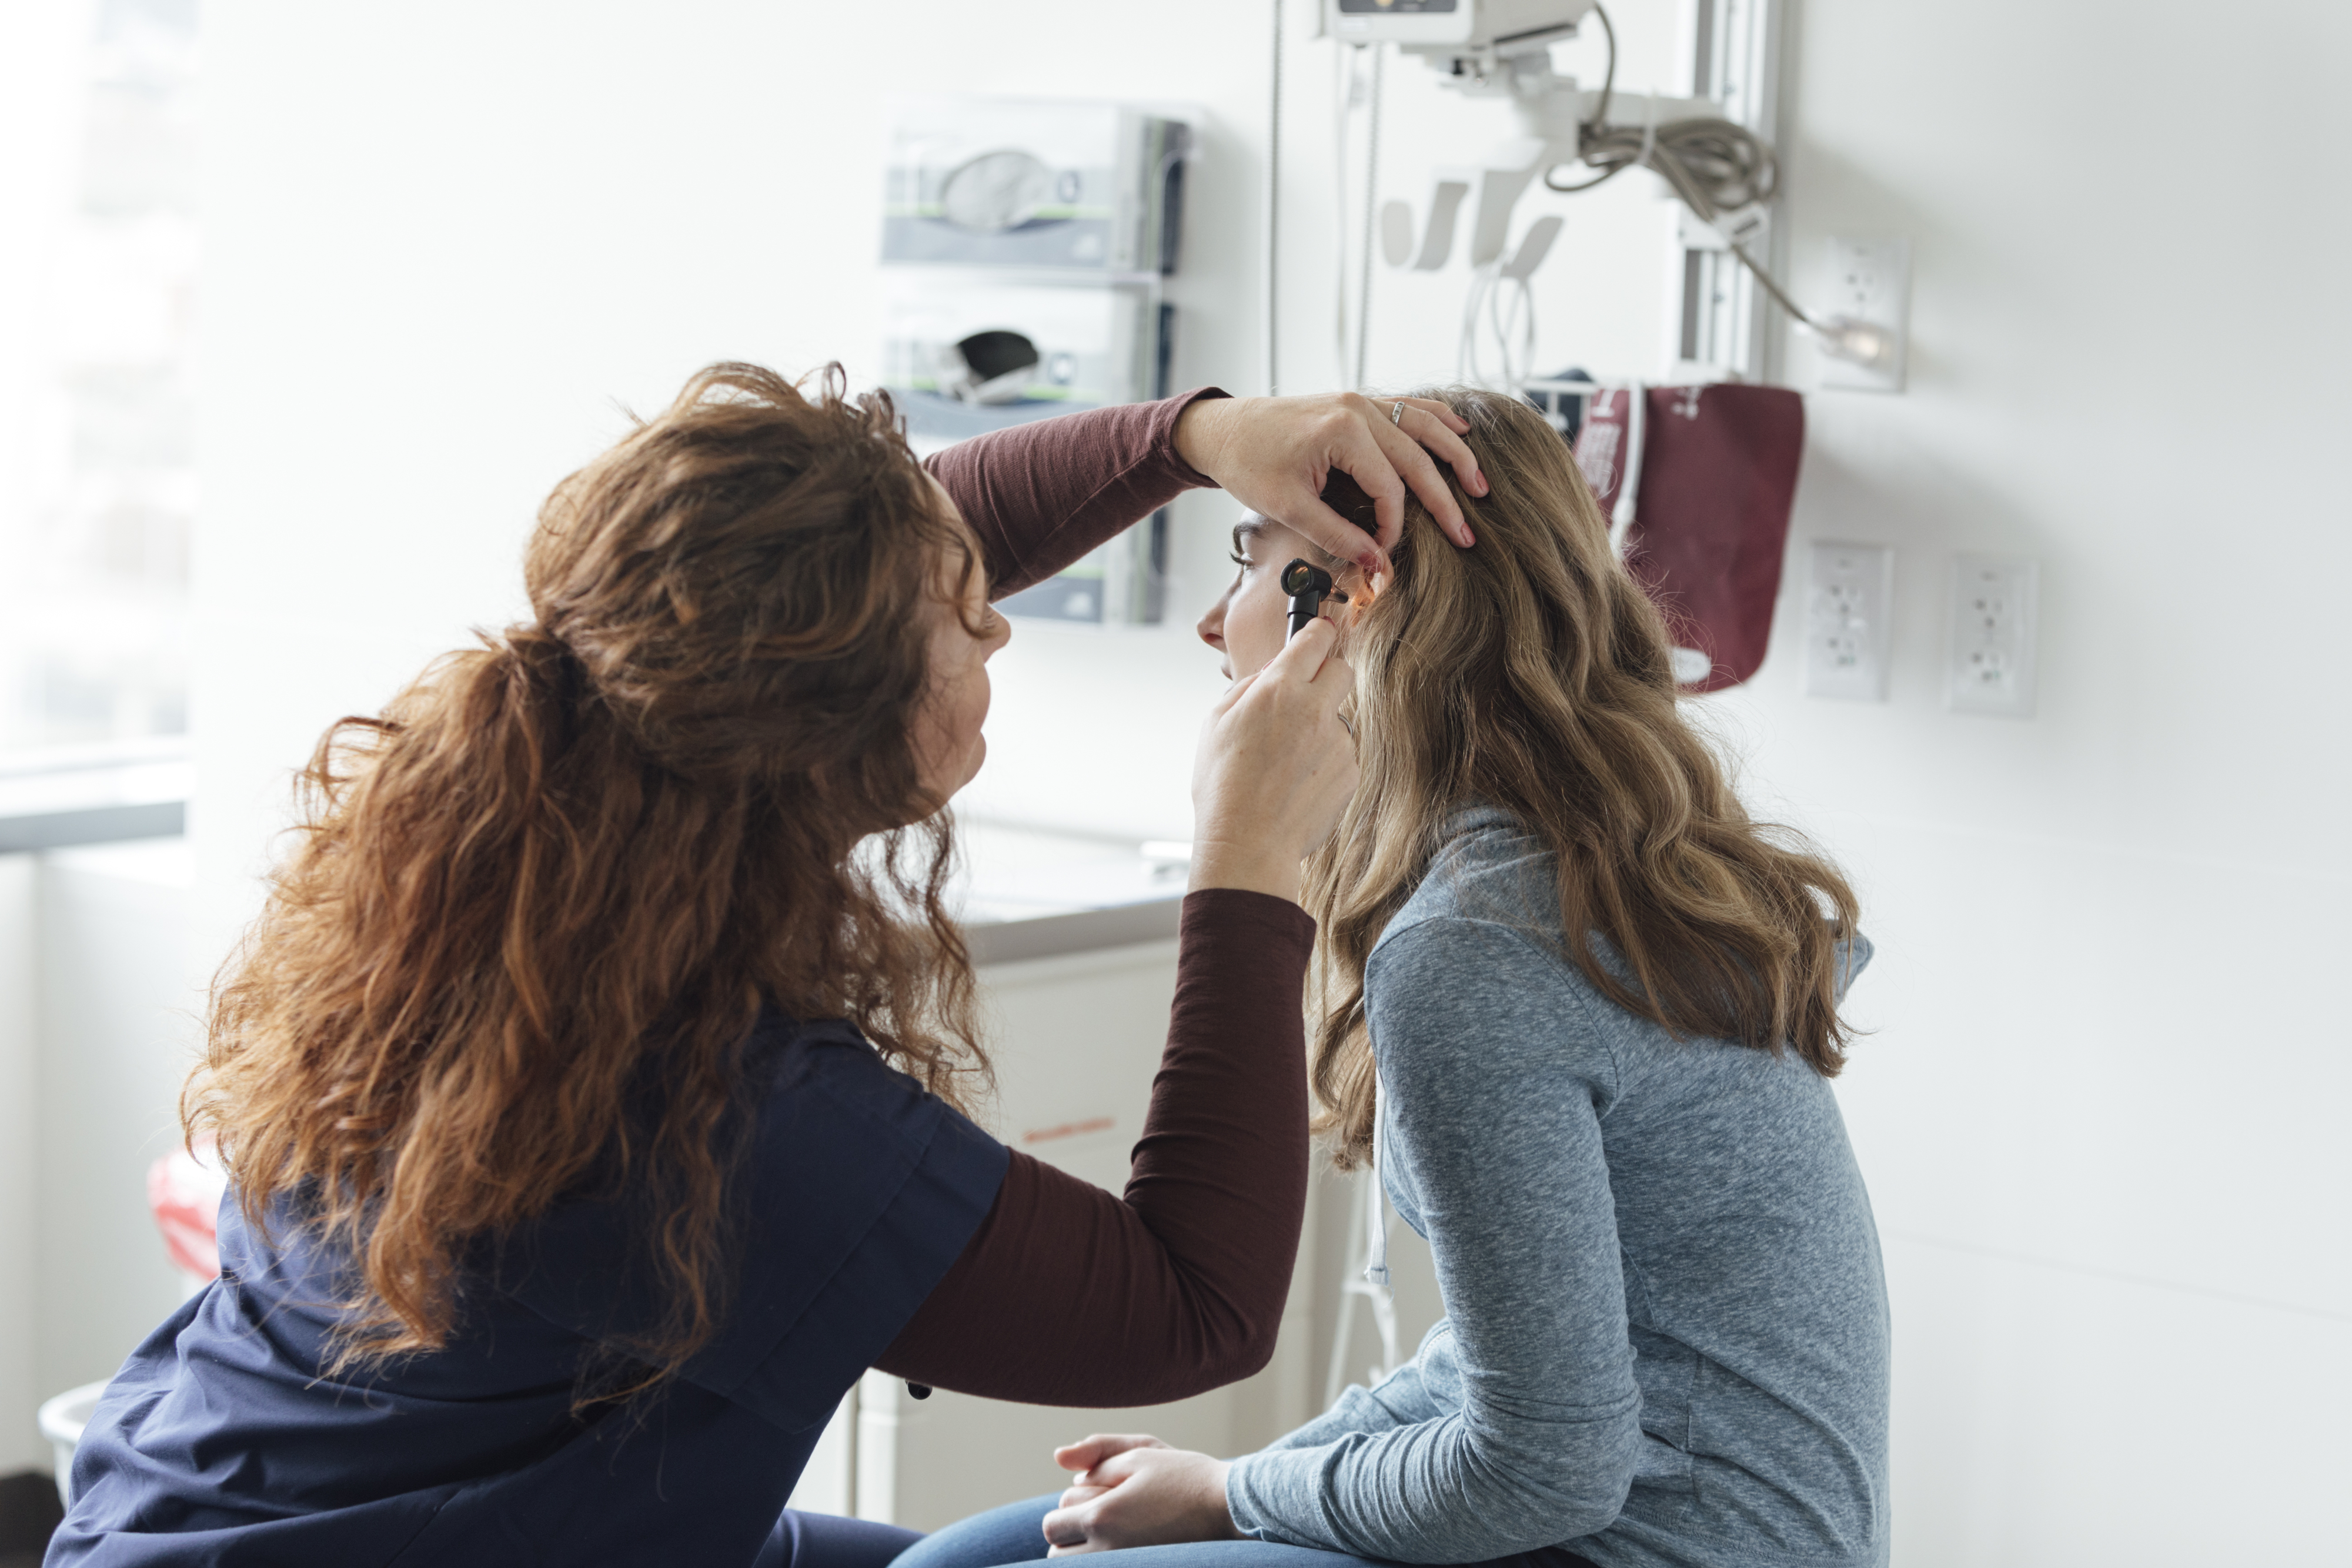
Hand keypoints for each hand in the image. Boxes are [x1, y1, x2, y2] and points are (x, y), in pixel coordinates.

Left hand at [1042, 1434, 1238, 1555]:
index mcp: (1101, 1516)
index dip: (1065, 1511)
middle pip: (1058, 1554)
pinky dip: (1104, 1560)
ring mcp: (1124, 1567)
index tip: (1090, 1500)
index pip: (1052, 1524)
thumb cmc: (1185, 1477)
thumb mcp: (1140, 1453)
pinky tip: (1124, 1548)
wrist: (1230, 1509)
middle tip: (1100, 1519)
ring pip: (1078, 1567)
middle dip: (1070, 1536)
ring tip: (1113, 1535)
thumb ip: (1095, 1455)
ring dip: (1083, 1554)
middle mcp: (1107, 1550)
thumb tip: (1059, 1458)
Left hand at [1174, 392, 1485, 574]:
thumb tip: (1377, 563)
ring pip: (1422, 425)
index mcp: (1342, 431)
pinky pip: (1406, 407)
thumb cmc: (1247, 465)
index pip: (1389, 486)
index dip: (1394, 526)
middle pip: (1416, 457)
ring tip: (1479, 483)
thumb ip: (1337, 535)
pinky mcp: (1356, 402)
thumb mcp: (1288, 507)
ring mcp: (1359, 401)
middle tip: (1467, 534)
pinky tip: (1461, 430)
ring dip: (1455, 453)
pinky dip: (1435, 418)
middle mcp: (1357, 409)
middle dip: (1444, 498)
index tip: (1385, 555)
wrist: (1221, 430)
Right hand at [1189, 618, 1357, 903]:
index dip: (1315, 632)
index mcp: (1278, 690)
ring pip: (1337, 718)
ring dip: (1318, 729)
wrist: (1248, 843)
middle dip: (1327, 675)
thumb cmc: (1223, 787)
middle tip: (1304, 695)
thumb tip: (1270, 674)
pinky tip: (1296, 783)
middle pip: (1342, 669)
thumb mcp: (1215, 723)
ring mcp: (1337, 741)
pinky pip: (1341, 754)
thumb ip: (1247, 688)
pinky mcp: (1350, 771)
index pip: (1313, 638)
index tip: (1315, 634)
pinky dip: (1324, 763)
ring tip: (1285, 762)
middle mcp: (1314, 709)